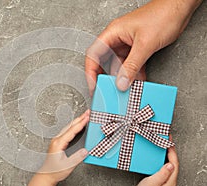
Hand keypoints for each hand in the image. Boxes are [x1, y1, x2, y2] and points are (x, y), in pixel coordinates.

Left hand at [20, 110, 89, 185]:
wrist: (47, 175)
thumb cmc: (55, 171)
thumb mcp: (68, 166)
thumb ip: (77, 158)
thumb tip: (85, 150)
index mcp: (59, 143)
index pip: (72, 130)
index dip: (80, 123)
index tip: (87, 117)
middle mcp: (57, 140)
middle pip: (70, 126)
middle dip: (80, 118)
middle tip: (88, 112)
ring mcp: (57, 140)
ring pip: (68, 127)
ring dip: (77, 121)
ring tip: (84, 116)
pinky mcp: (58, 142)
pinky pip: (67, 131)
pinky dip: (74, 126)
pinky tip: (77, 125)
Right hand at [85, 0, 201, 93]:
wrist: (180, 8)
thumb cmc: (163, 15)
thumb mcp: (145, 44)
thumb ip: (132, 66)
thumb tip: (121, 83)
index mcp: (112, 33)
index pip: (94, 55)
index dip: (91, 71)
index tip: (93, 85)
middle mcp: (117, 39)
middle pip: (104, 61)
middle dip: (105, 77)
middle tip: (106, 91)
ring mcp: (127, 44)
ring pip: (118, 65)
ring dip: (121, 77)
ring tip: (123, 89)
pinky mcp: (137, 49)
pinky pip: (130, 65)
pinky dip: (132, 74)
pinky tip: (136, 82)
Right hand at [133, 135, 178, 185]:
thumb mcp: (152, 183)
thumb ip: (162, 174)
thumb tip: (170, 164)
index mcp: (170, 180)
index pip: (174, 163)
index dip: (172, 151)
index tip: (169, 142)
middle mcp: (170, 179)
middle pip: (173, 161)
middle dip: (170, 149)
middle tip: (166, 139)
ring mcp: (165, 179)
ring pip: (168, 162)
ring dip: (166, 152)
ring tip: (163, 143)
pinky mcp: (160, 178)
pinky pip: (163, 165)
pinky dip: (161, 157)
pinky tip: (157, 154)